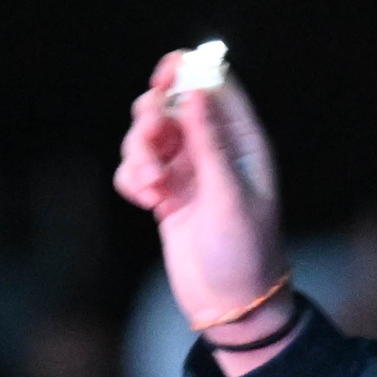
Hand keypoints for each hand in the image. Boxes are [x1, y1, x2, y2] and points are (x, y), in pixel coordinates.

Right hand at [114, 49, 291, 368]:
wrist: (231, 304)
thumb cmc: (244, 251)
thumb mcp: (229, 194)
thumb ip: (210, 142)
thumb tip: (195, 92)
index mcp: (242, 142)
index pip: (215, 88)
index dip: (188, 72)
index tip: (164, 72)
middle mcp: (214, 150)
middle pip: (171, 104)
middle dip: (153, 117)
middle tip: (154, 138)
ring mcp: (186, 171)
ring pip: (146, 135)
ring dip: (139, 154)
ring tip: (153, 187)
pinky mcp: (164, 193)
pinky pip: (134, 168)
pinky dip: (132, 179)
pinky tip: (146, 201)